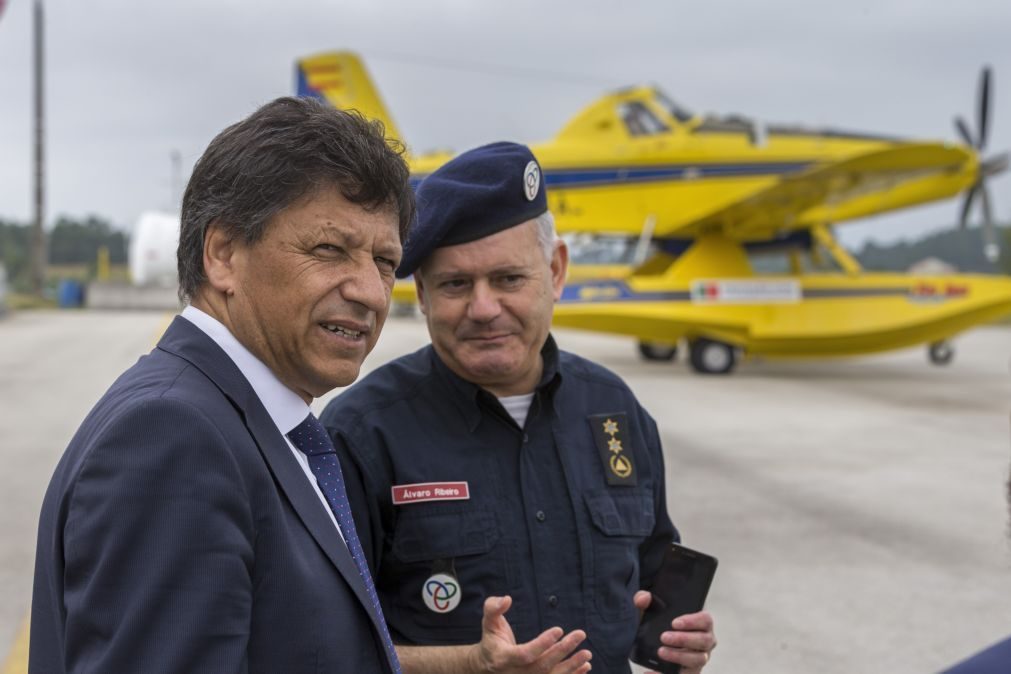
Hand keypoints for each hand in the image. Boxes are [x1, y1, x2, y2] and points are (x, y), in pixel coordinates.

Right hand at [472, 596, 592, 672]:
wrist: (486, 666)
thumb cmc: (491, 640)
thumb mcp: (488, 622)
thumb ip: (493, 608)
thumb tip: (506, 599)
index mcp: (503, 658)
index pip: (525, 654)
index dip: (542, 644)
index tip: (559, 629)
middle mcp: (515, 673)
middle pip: (542, 666)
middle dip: (563, 651)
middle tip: (580, 634)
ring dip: (571, 666)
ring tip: (587, 653)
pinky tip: (585, 666)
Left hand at [633, 591, 715, 673]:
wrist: (656, 646)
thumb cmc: (661, 626)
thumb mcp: (652, 613)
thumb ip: (645, 601)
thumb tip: (643, 598)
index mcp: (701, 624)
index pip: (706, 620)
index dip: (692, 620)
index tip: (674, 622)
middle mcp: (705, 642)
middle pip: (704, 640)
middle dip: (684, 639)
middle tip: (664, 637)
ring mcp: (700, 658)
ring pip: (698, 659)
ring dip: (679, 655)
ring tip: (661, 652)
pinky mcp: (691, 672)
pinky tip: (651, 672)